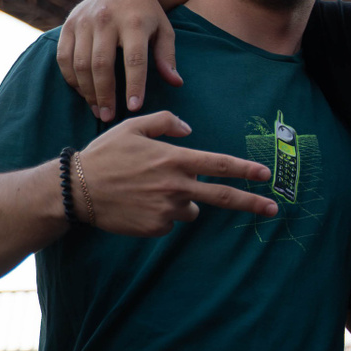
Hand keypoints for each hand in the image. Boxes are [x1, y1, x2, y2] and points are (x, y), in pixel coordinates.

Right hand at [56, 0, 179, 121]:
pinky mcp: (69, 24)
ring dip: (87, 91)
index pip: (134, 59)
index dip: (134, 85)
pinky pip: (64, 56)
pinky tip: (83, 92)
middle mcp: (107, 19)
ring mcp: (85, 21)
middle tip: (109, 117)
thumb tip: (176, 83)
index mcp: (134, 21)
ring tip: (98, 110)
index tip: (135, 107)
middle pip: (102, 64)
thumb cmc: (149, 14)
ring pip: (81, 63)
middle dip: (105, 94)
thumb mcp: (165, 30)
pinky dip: (71, 78)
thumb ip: (168, 57)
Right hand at [76, 112, 275, 235]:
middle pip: (222, 197)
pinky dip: (162, 214)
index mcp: (175, 159)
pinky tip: (139, 204)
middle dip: (252, 203)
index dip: (246, 170)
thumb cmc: (106, 154)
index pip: (220, 165)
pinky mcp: (155, 228)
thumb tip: (189, 131)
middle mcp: (176, 186)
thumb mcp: (133, 126)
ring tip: (149, 191)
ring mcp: (166, 210)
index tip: (266, 175)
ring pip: (190, 208)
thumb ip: (166, 122)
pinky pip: (170, 221)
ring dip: (182, 201)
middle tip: (273, 209)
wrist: (77, 189)